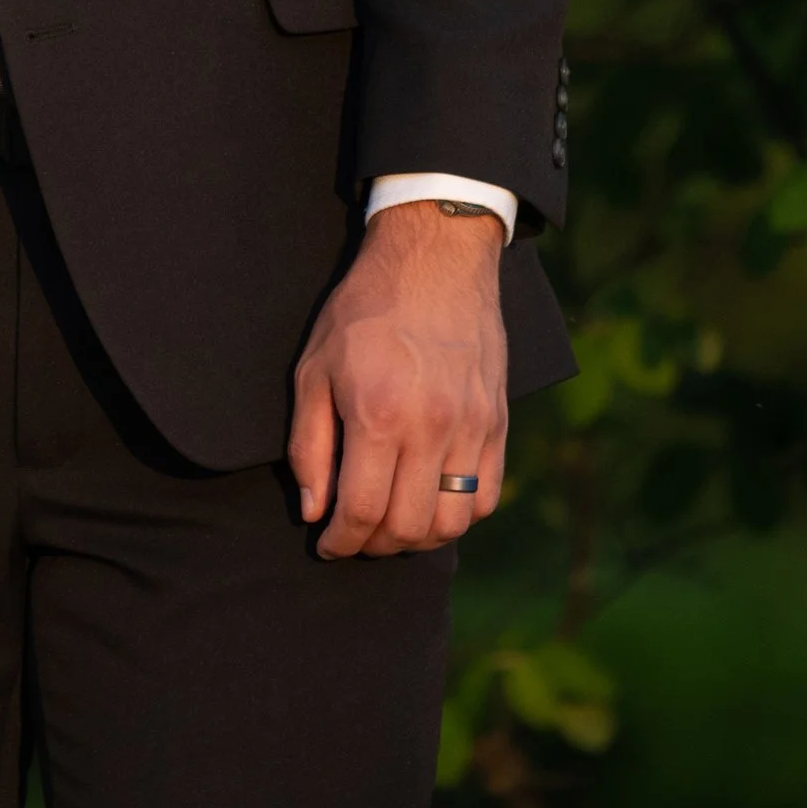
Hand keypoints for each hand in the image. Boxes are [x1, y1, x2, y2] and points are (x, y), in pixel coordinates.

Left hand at [289, 201, 507, 557]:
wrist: (433, 262)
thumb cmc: (363, 311)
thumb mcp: (313, 368)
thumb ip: (309, 446)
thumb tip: (314, 512)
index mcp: (377, 415)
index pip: (362, 511)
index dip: (341, 541)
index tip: (326, 545)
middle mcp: (431, 429)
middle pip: (409, 527)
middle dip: (374, 545)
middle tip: (354, 537)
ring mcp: (472, 429)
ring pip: (452, 523)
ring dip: (418, 538)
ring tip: (391, 526)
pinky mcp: (497, 425)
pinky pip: (486, 497)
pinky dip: (458, 516)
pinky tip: (430, 503)